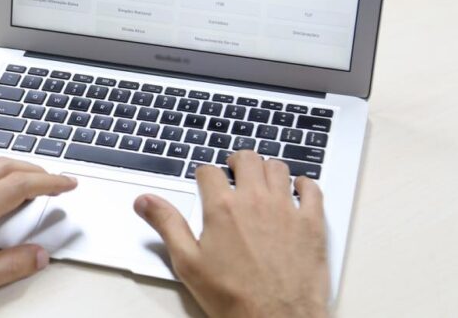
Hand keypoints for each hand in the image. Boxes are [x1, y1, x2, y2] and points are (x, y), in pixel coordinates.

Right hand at [134, 151, 328, 317]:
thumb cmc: (234, 298)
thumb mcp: (188, 263)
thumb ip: (166, 224)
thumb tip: (145, 201)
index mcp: (222, 208)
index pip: (209, 171)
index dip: (204, 174)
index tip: (205, 181)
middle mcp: (255, 201)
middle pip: (247, 159)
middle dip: (237, 161)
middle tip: (234, 170)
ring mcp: (286, 209)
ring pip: (278, 168)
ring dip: (267, 169)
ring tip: (262, 179)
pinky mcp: (311, 223)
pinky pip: (312, 189)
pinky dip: (304, 185)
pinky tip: (297, 190)